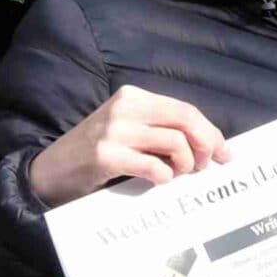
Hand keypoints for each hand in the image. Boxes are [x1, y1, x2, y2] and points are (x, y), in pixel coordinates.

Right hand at [30, 87, 228, 205]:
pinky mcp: (105, 155)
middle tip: (205, 167)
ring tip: (176, 175)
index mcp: (134, 96)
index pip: (186, 110)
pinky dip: (164, 177)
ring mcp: (114, 130)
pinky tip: (158, 180)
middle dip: (206, 145)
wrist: (51, 171)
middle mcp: (125, 107)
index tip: (225, 154)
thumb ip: (163, 131)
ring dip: (185, 165)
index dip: (211, 132)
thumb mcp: (131, 131)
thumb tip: (211, 146)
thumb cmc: (99, 154)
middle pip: (186, 119)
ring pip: (175, 142)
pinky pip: (154, 166)